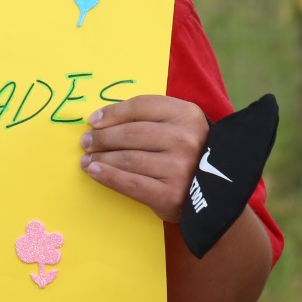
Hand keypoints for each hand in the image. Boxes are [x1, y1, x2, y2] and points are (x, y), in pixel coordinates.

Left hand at [80, 95, 208, 221]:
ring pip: (126, 158)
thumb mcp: (181, 126)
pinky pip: (129, 182)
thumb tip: (101, 119)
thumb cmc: (190, 154)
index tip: (93, 121)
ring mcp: (178, 168)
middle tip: (85, 141)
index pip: (139, 107)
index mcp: (187, 115)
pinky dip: (107, 175)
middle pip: (130, 133)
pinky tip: (94, 171)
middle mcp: (185, 139)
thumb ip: (150, 117)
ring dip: (100, 157)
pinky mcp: (170, 195)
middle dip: (102, 137)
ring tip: (86, 158)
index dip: (112, 113)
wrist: (216, 195)